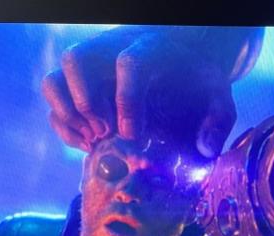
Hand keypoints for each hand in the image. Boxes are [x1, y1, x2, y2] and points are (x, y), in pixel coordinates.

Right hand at [42, 27, 237, 157]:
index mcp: (149, 49)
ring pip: (55, 79)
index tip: (132, 134)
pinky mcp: (78, 86)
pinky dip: (63, 126)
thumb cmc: (195, 81)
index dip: (126, 100)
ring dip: (65, 114)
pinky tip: (87, 145)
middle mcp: (110, 50)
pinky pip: (54, 102)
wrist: (179, 63)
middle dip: (85, 102)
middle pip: (77, 61)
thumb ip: (219, 118)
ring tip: (93, 140)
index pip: (129, 63)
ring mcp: (90, 68)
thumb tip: (206, 148)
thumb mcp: (217, 94)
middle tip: (105, 133)